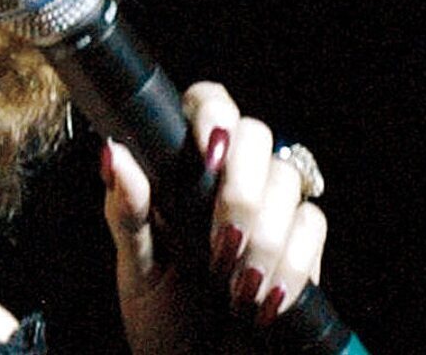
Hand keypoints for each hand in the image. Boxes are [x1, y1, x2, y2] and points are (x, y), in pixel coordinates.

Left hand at [102, 81, 327, 352]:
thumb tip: (113, 154)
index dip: (214, 114)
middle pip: (258, 135)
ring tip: (233, 286)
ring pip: (287, 181)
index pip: (207, 105)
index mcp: (182, 172)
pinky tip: (265, 297)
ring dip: (262, 238)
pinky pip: (312, 225)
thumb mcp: (137, 269)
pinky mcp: (302, 243)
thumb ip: (127, 212)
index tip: (207, 154)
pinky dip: (290, 263)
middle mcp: (229, 180)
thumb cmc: (162, 320)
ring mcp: (270, 209)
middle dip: (242, 192)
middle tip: (220, 244)